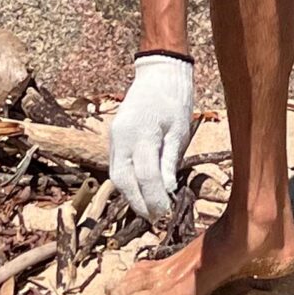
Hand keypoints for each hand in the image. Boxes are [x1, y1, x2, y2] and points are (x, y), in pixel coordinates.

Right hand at [109, 54, 195, 222]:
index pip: (145, 176)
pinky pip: (116, 167)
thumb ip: (169, 161)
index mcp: (142, 134)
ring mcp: (114, 138)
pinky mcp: (113, 139)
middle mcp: (122, 138)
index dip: (155, 199)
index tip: (166, 214)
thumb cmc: (174, 101)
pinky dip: (127, 183)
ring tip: (149, 210)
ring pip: (116, 177)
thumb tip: (166, 190)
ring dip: (131, 196)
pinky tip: (140, 192)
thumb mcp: (179, 131)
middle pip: (124, 181)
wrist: (158, 75)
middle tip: (156, 219)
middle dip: (139, 203)